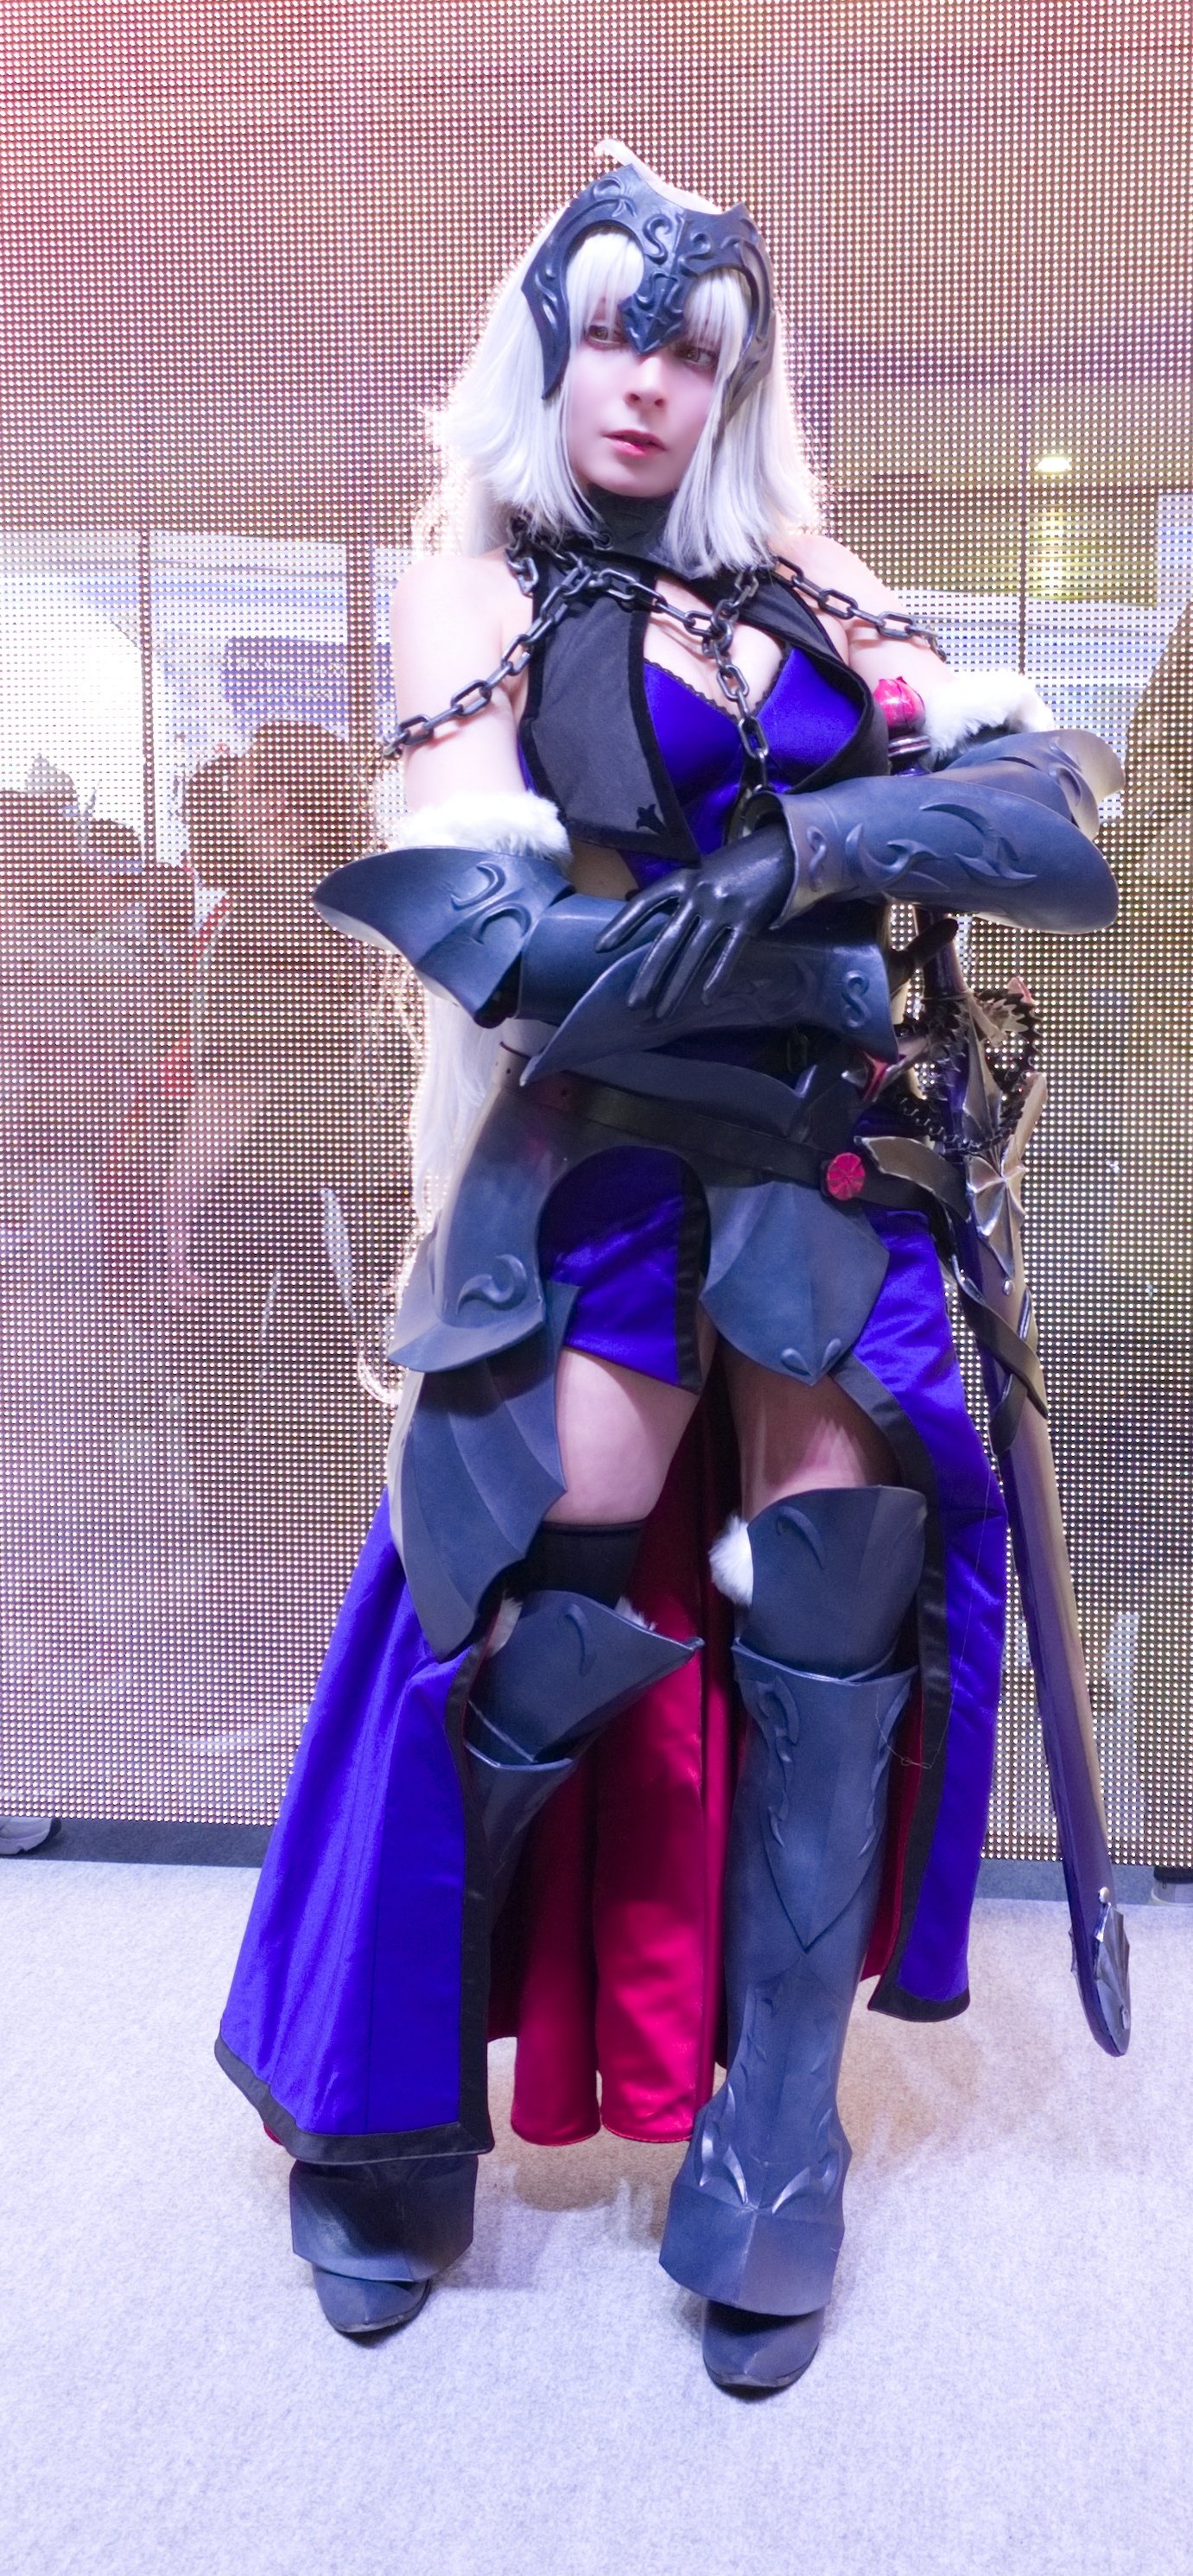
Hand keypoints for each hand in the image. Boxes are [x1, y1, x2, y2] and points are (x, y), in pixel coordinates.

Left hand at [594, 823, 793, 1017]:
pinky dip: (716, 978)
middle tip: (632, 1003)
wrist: (785, 849)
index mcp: (683, 879)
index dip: (622, 924)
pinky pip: (729, 955)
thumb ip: (681, 893)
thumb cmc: (739, 864)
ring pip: (694, 954)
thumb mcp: (703, 871)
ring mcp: (723, 907)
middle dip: (649, 975)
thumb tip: (648, 913)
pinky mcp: (748, 920)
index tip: (601, 948)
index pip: (644, 902)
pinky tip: (704, 999)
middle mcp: (698, 893)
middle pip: (667, 940)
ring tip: (662, 1012)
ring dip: (676, 987)